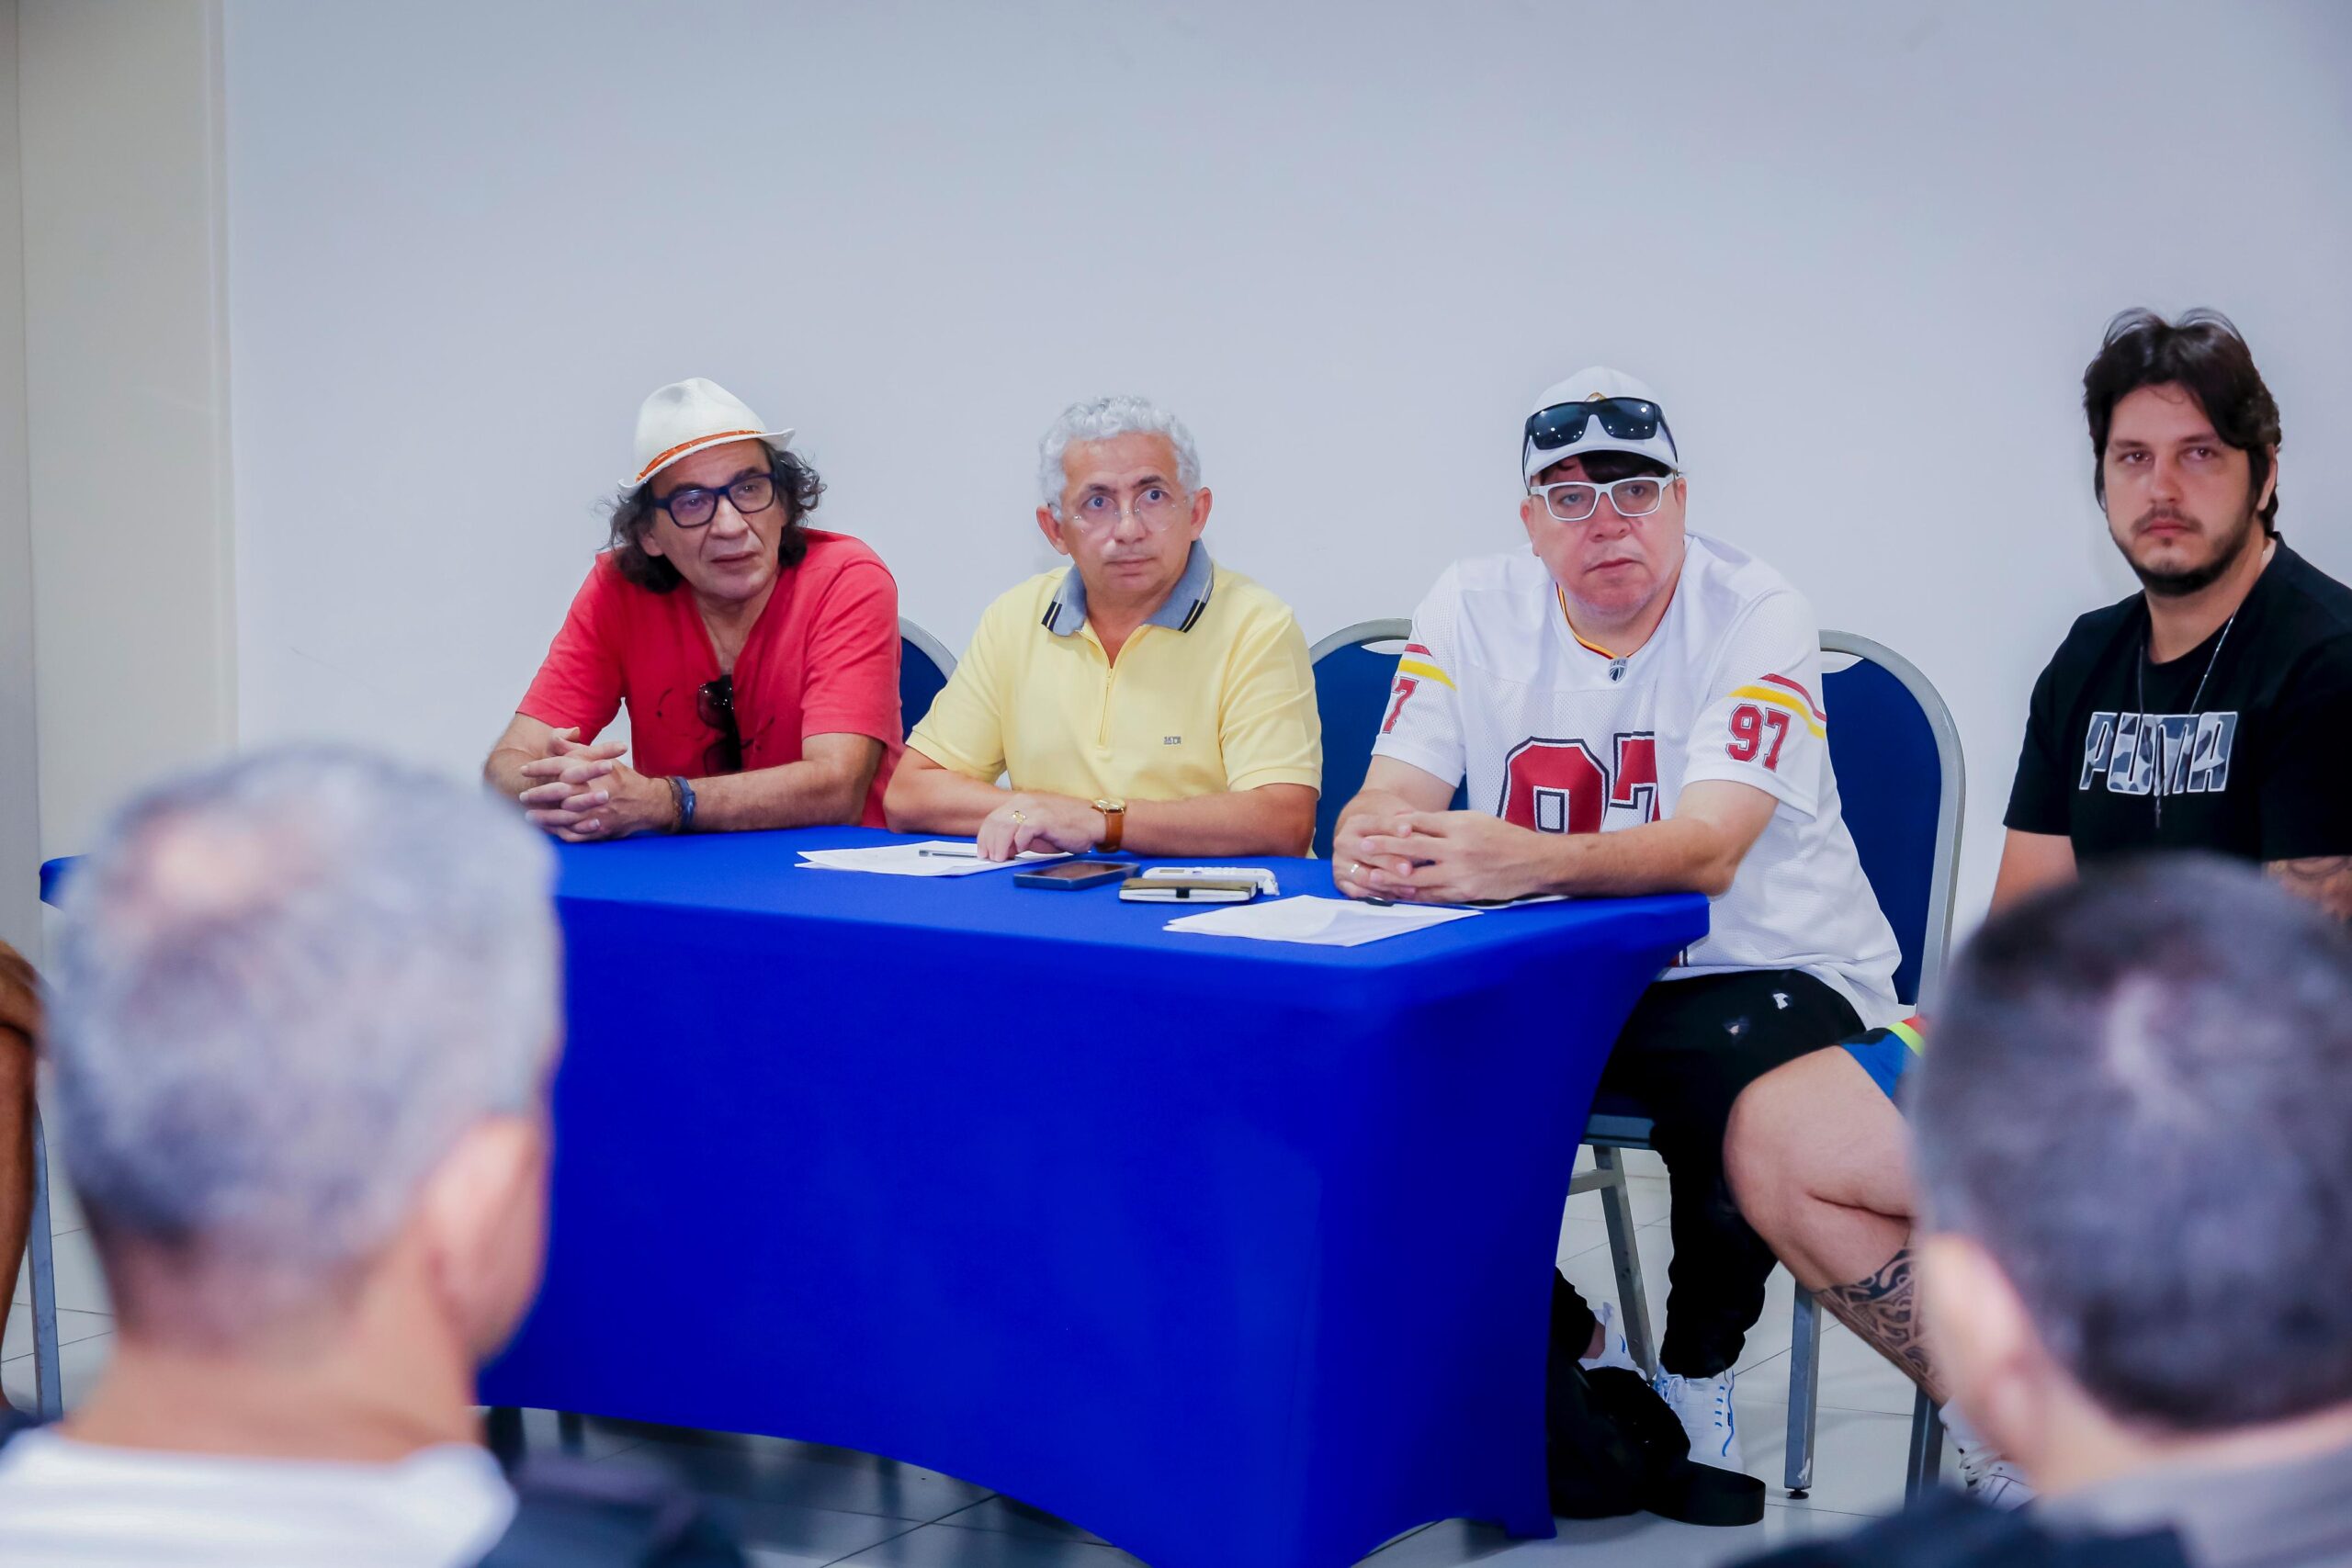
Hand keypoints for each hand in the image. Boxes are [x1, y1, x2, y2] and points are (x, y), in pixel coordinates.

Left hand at [519, 751, 674, 841]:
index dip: (538, 767)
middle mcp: (592, 791)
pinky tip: (547, 830)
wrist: (646, 803)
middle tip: (522, 796)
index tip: (524, 770)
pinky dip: (559, 832)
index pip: (559, 766)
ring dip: (544, 817)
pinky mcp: (599, 829)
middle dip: (537, 794)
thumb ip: (574, 749)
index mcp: (591, 771)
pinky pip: (576, 833)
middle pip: (558, 792)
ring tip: (529, 816)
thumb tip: (555, 738)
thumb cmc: (620, 779)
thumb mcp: (599, 758)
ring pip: (564, 816)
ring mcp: (596, 813)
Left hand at [975, 793, 1105, 860]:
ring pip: (1005, 827)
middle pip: (995, 822)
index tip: (983, 852)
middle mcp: (1024, 802)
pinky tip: (1022, 851)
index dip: (984, 837)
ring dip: (1000, 846)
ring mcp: (1034, 808)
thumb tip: (1002, 849)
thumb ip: (1018, 835)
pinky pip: (1023, 832)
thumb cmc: (1068, 827)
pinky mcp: (1044, 818)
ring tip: (1001, 859)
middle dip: (989, 844)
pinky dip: (1019, 843)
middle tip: (991, 859)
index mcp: (1020, 802)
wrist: (1094, 822)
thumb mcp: (1037, 830)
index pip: (993, 819)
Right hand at [1331, 809, 1425, 901]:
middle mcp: (1344, 843)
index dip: (1392, 828)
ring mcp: (1340, 864)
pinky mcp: (1341, 882)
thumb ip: (1407, 823)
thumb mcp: (1395, 821)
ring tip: (1410, 888)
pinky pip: (1360, 893)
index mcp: (1356, 824)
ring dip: (1387, 884)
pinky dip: (1380, 895)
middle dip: (1390, 862)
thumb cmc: (1388, 833)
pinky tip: (1398, 897)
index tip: (1408, 831)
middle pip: (1368, 853)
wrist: (1367, 847)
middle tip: (1409, 869)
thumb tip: (1420, 831)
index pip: (1375, 825)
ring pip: (1364, 877)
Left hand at [1354, 810, 1548, 904]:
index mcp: (1460, 825)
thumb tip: (1407, 824)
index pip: (1419, 824)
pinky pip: (1433, 895)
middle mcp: (1458, 849)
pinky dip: (1413, 895)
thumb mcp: (1475, 819)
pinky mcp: (1466, 893)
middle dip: (1384, 848)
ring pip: (1418, 877)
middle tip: (1361, 847)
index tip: (1371, 827)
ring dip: (1391, 878)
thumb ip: (1443, 823)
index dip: (1392, 826)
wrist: (1534, 862)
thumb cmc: (1503, 837)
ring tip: (1369, 877)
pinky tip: (1396, 894)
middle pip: (1413, 848)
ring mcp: (1461, 873)